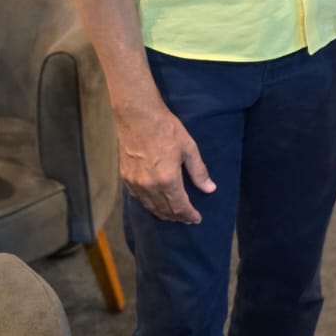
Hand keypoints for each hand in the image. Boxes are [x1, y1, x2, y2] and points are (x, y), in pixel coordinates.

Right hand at [117, 103, 215, 223]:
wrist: (138, 116)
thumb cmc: (166, 129)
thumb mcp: (189, 148)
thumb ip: (199, 171)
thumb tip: (210, 189)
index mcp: (167, 180)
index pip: (180, 207)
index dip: (189, 215)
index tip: (197, 219)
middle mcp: (149, 186)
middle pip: (164, 210)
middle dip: (177, 217)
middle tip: (187, 219)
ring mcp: (135, 183)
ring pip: (150, 207)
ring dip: (162, 214)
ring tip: (173, 215)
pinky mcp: (126, 177)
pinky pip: (138, 198)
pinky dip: (149, 204)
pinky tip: (155, 203)